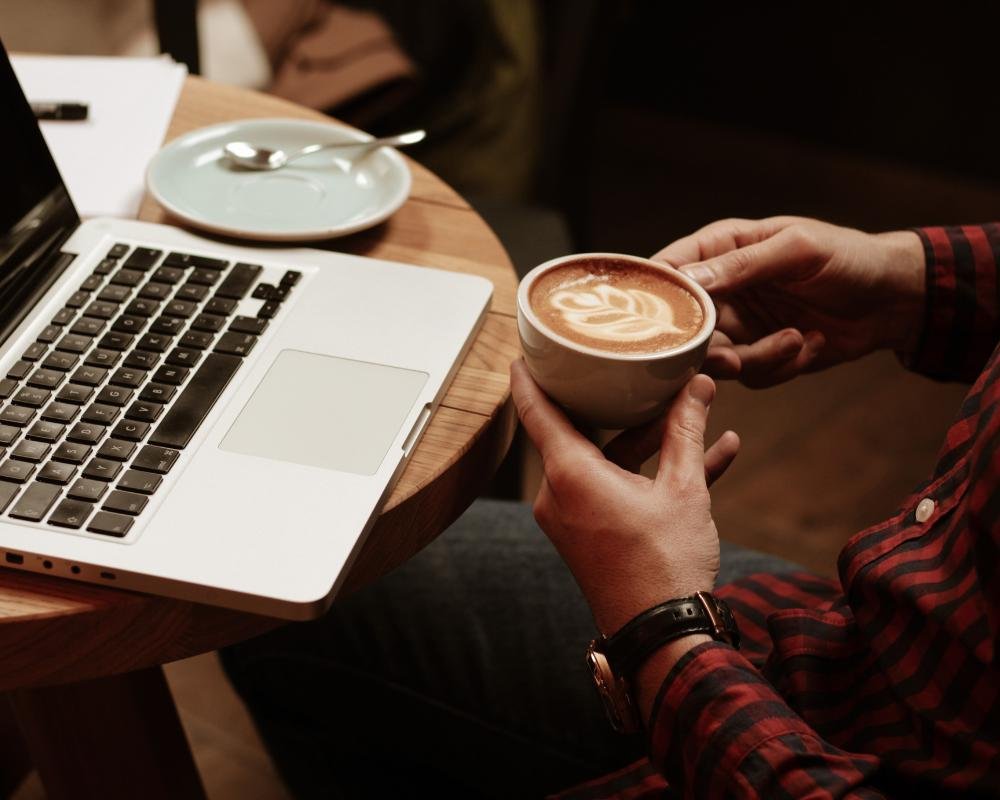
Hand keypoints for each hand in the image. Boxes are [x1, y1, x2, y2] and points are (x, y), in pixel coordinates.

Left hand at [509, 360, 737, 636]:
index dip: (528, 378)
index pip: (535, 410)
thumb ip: (686, 431)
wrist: (663, 637)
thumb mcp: (683, 488)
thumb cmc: (665, 566)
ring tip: (696, 418)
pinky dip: (651, 476)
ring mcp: (572, 517)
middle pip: (582, 432)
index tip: (525, 351)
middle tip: (637, 375)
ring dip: (652, 444)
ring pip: (609, 463)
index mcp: (569, 474)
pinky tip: (710, 457)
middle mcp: (560, 494)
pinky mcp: (590, 535)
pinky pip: (617, 491)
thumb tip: (698, 386)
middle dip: (621, 408)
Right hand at [653, 216, 925, 386]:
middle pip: (682, 328)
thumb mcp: (797, 250)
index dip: (654, 298)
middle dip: (709, 348)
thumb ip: (741, 264)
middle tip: (734, 356)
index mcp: (719, 249)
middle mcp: (720, 290)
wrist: (894, 299)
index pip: (666, 271)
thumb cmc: (849, 257)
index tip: (659, 324)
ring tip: (796, 341)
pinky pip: (751, 376)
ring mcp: (738, 325)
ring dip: (757, 358)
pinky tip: (811, 343)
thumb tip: (687, 280)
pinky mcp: (759, 355)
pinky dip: (782, 366)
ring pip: (716, 359)